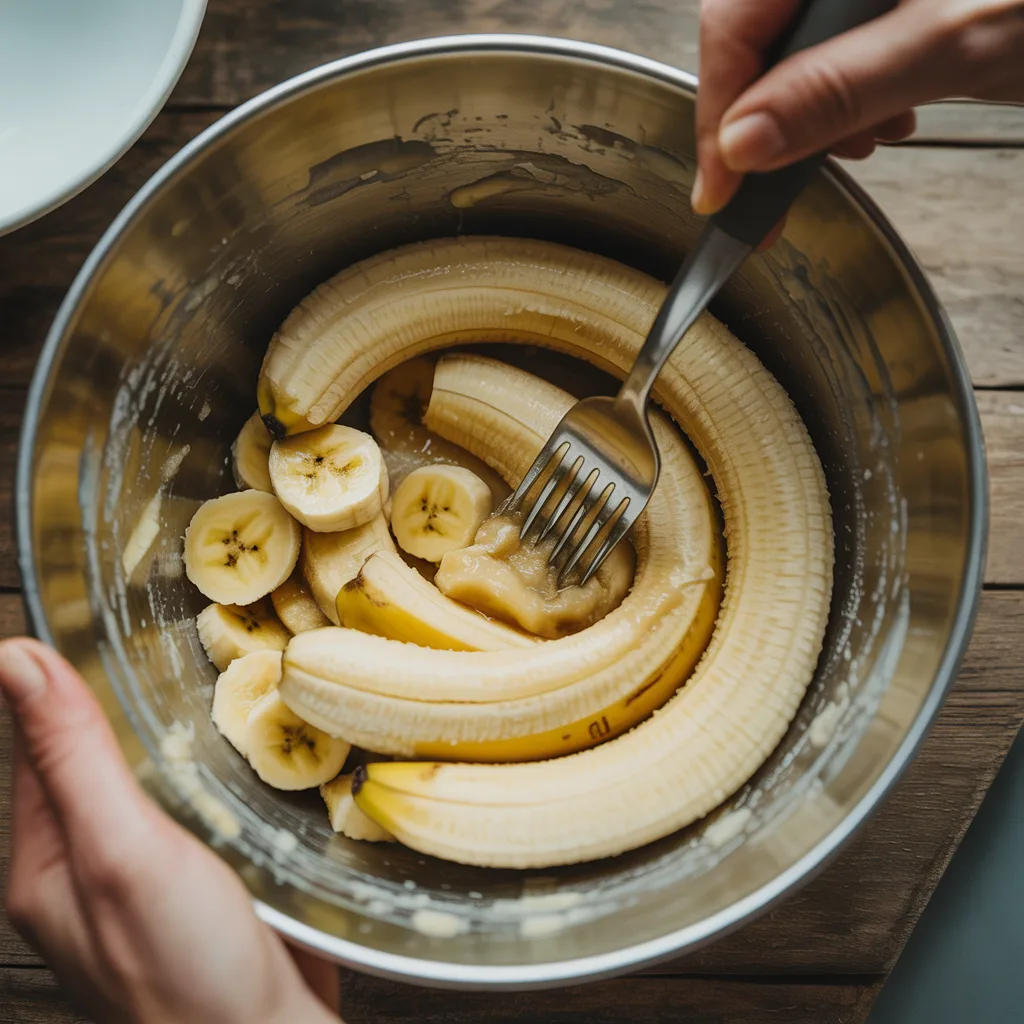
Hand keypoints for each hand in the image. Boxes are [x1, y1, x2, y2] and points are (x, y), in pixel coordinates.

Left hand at [0, 638, 342, 1023]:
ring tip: (234, 671)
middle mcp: (91, 864)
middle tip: (188, 633)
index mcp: (46, 857)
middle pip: (106, 754)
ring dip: (192, 729)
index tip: (117, 613)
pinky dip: (227, 768)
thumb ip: (73, 755)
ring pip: (164, 776)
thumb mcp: (121, 851)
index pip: (43, 740)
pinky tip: (261, 743)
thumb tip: (16, 657)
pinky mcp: (211, 880)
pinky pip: (208, 804)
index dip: (72, 677)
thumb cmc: (186, 970)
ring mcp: (153, 875)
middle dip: (143, 698)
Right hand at [694, 0, 1023, 215]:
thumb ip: (835, 89)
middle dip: (765, 121)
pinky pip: (837, 40)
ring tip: (857, 147)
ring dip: (810, 111)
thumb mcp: (949, 44)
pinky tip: (885, 113)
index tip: (720, 192)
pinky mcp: (887, 0)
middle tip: (773, 194)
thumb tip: (741, 143)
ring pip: (795, 44)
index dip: (719, 116)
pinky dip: (848, 90)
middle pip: (759, 35)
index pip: (736, 26)